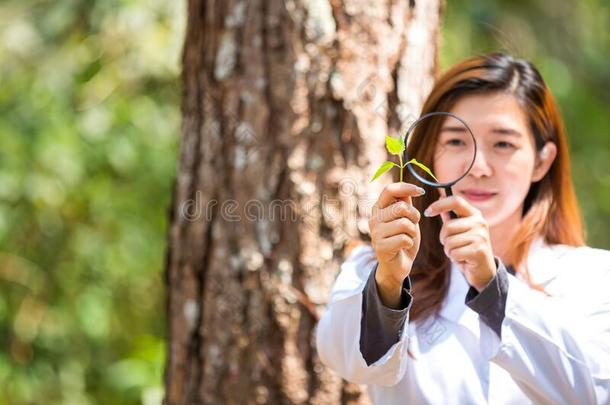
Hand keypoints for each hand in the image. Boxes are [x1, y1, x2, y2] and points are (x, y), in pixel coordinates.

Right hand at [369, 183, 424, 306]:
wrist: (397, 265)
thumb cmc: (402, 239)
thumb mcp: (406, 219)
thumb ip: (405, 204)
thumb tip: (410, 189)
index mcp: (379, 208)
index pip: (390, 190)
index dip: (406, 187)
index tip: (421, 191)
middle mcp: (374, 218)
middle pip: (401, 208)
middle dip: (414, 216)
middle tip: (413, 225)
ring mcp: (375, 233)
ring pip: (404, 224)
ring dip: (412, 232)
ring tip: (408, 237)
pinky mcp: (380, 247)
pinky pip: (404, 239)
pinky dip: (410, 243)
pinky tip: (404, 247)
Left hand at [424, 195, 495, 291]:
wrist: (483, 270)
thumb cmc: (468, 248)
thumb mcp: (460, 231)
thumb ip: (451, 218)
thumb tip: (441, 199)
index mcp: (474, 215)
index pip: (456, 201)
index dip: (439, 204)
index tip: (427, 212)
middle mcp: (480, 223)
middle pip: (448, 226)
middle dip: (444, 239)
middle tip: (453, 246)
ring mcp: (481, 236)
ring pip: (449, 241)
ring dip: (449, 250)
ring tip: (460, 252)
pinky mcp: (479, 250)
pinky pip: (454, 252)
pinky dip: (454, 258)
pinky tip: (464, 259)